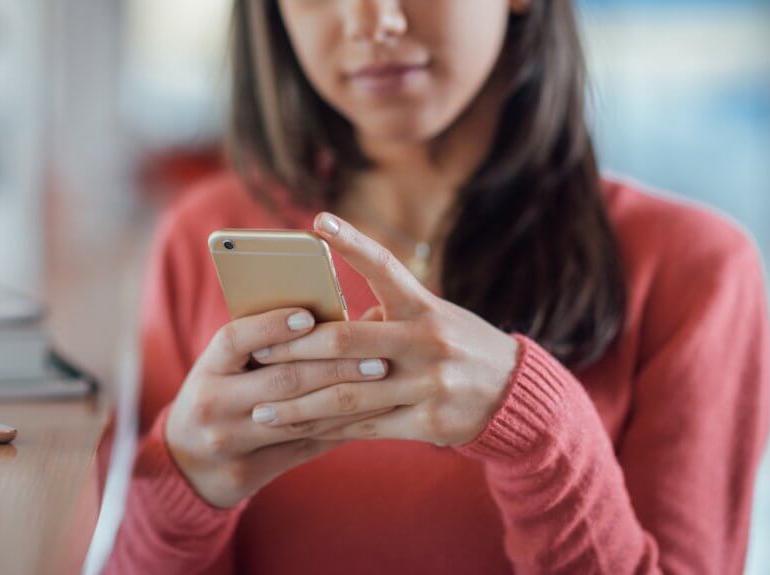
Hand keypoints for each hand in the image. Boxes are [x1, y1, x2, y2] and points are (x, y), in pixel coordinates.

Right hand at [165, 307, 391, 507]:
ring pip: (298, 419)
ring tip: (383, 385)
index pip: (235, 339)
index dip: (271, 325)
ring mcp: (227, 441)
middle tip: (377, 357)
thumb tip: (339, 310)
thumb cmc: (220, 395)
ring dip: (347, 400)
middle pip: (280, 381)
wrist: (185, 462)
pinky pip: (302, 450)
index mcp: (207, 367)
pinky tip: (370, 417)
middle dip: (334, 367)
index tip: (310, 316)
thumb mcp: (227, 367)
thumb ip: (270, 343)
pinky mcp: (245, 472)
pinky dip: (339, 430)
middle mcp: (213, 403)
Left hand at [247, 213, 520, 447]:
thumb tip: (318, 321)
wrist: (512, 394)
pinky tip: (296, 431)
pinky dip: (326, 430)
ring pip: (349, 395)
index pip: (385, 266)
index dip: (352, 242)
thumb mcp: (429, 318)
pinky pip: (365, 427)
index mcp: (425, 307)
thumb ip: (382, 316)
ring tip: (260, 408)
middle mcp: (428, 342)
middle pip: (348, 343)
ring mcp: (430, 385)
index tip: (318, 220)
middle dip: (296, 350)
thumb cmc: (454, 345)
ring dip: (299, 404)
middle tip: (257, 353)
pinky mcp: (429, 423)